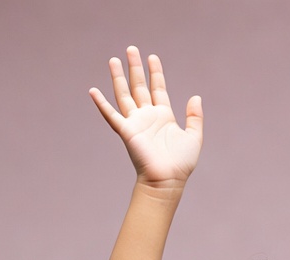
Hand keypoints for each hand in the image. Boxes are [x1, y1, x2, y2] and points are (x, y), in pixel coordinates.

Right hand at [90, 47, 202, 189]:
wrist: (168, 181)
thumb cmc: (181, 164)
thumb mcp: (194, 137)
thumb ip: (195, 117)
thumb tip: (195, 96)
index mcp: (164, 116)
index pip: (158, 88)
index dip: (156, 73)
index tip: (152, 57)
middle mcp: (148, 117)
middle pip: (139, 87)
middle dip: (136, 68)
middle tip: (131, 49)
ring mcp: (136, 123)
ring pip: (125, 95)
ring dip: (119, 77)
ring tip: (114, 59)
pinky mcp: (127, 132)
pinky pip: (111, 116)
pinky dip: (102, 104)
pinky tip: (93, 91)